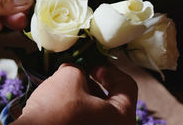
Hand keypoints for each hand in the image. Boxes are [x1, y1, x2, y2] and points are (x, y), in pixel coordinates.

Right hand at [13, 64, 137, 124]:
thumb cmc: (56, 110)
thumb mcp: (70, 77)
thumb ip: (79, 68)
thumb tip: (75, 70)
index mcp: (122, 118)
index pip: (126, 85)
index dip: (108, 69)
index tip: (91, 64)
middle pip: (111, 100)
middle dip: (93, 82)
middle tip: (77, 72)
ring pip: (97, 113)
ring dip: (82, 96)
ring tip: (64, 85)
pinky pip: (84, 122)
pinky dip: (75, 111)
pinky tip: (58, 102)